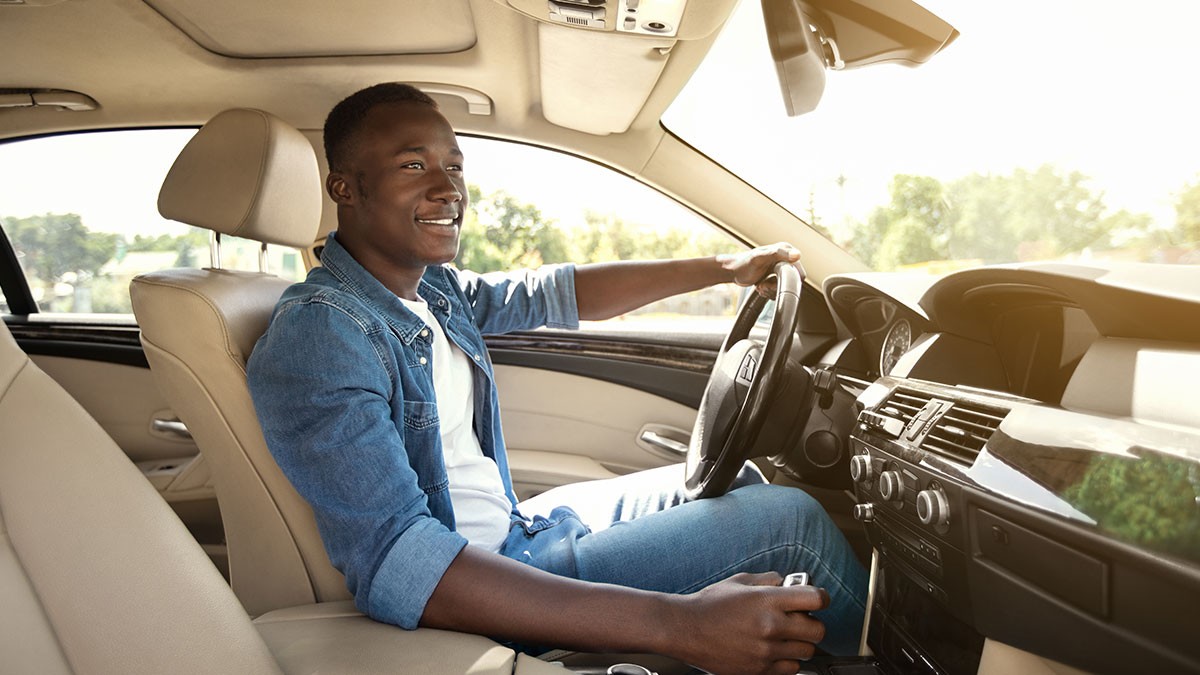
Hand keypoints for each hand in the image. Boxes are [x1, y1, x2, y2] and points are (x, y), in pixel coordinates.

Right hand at [663, 572, 829, 674]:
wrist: (686, 630)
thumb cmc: (710, 604)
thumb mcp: (740, 582)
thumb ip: (769, 580)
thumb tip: (789, 582)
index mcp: (767, 600)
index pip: (815, 599)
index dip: (820, 597)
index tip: (817, 599)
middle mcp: (770, 626)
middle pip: (818, 630)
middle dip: (813, 623)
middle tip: (801, 620)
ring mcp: (766, 651)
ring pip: (807, 652)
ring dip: (801, 643)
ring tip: (786, 636)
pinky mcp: (759, 670)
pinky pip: (791, 669)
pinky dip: (788, 661)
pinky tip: (776, 650)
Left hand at [717, 243, 804, 296]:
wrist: (733, 272)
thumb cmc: (743, 264)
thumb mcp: (760, 258)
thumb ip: (778, 254)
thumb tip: (797, 255)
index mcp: (785, 250)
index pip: (798, 272)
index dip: (787, 281)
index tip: (771, 281)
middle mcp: (785, 258)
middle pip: (791, 282)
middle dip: (776, 287)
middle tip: (763, 285)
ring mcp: (781, 268)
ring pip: (785, 288)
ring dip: (771, 291)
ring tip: (760, 285)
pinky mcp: (776, 277)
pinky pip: (779, 291)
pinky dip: (770, 292)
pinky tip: (760, 287)